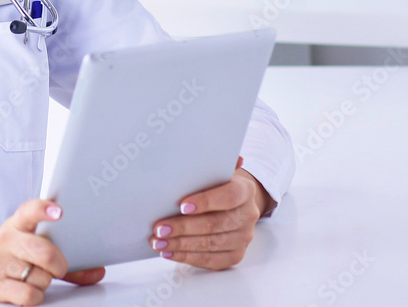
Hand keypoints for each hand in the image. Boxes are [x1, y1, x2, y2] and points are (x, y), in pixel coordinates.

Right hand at [0, 199, 103, 305]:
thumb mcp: (21, 251)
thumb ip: (56, 258)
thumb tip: (95, 271)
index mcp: (15, 226)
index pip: (29, 211)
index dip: (44, 209)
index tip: (58, 211)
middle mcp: (6, 240)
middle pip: (44, 251)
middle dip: (58, 265)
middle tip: (57, 269)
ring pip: (40, 277)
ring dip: (42, 285)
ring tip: (30, 281)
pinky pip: (27, 295)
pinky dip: (32, 298)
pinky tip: (23, 293)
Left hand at [147, 156, 272, 269]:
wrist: (237, 203)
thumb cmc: (219, 185)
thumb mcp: (217, 171)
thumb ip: (210, 163)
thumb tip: (204, 146)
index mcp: (245, 190)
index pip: (227, 196)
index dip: (205, 202)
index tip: (181, 206)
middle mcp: (248, 215)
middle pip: (214, 224)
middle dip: (183, 227)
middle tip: (159, 227)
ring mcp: (243, 237)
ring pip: (210, 244)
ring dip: (180, 244)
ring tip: (158, 241)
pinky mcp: (235, 254)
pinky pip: (210, 260)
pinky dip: (187, 257)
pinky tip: (169, 252)